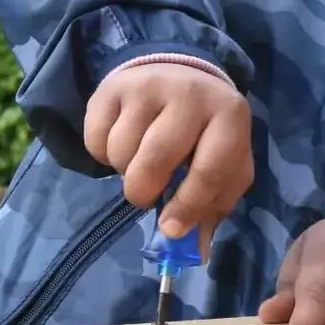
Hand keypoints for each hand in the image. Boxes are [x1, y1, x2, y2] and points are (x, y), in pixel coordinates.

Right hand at [85, 62, 252, 251]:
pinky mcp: (114, 87)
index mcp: (229, 115)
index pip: (209, 169)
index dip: (189, 206)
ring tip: (141, 159)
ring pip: (121, 152)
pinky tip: (124, 140)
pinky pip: (95, 140)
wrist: (180, 73)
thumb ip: (215, 204)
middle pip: (155, 162)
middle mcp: (191, 95)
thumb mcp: (226, 162)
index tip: (171, 229)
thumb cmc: (206, 131)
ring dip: (125, 171)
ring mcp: (150, 86)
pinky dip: (102, 155)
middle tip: (147, 195)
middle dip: (145, 192)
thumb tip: (195, 251)